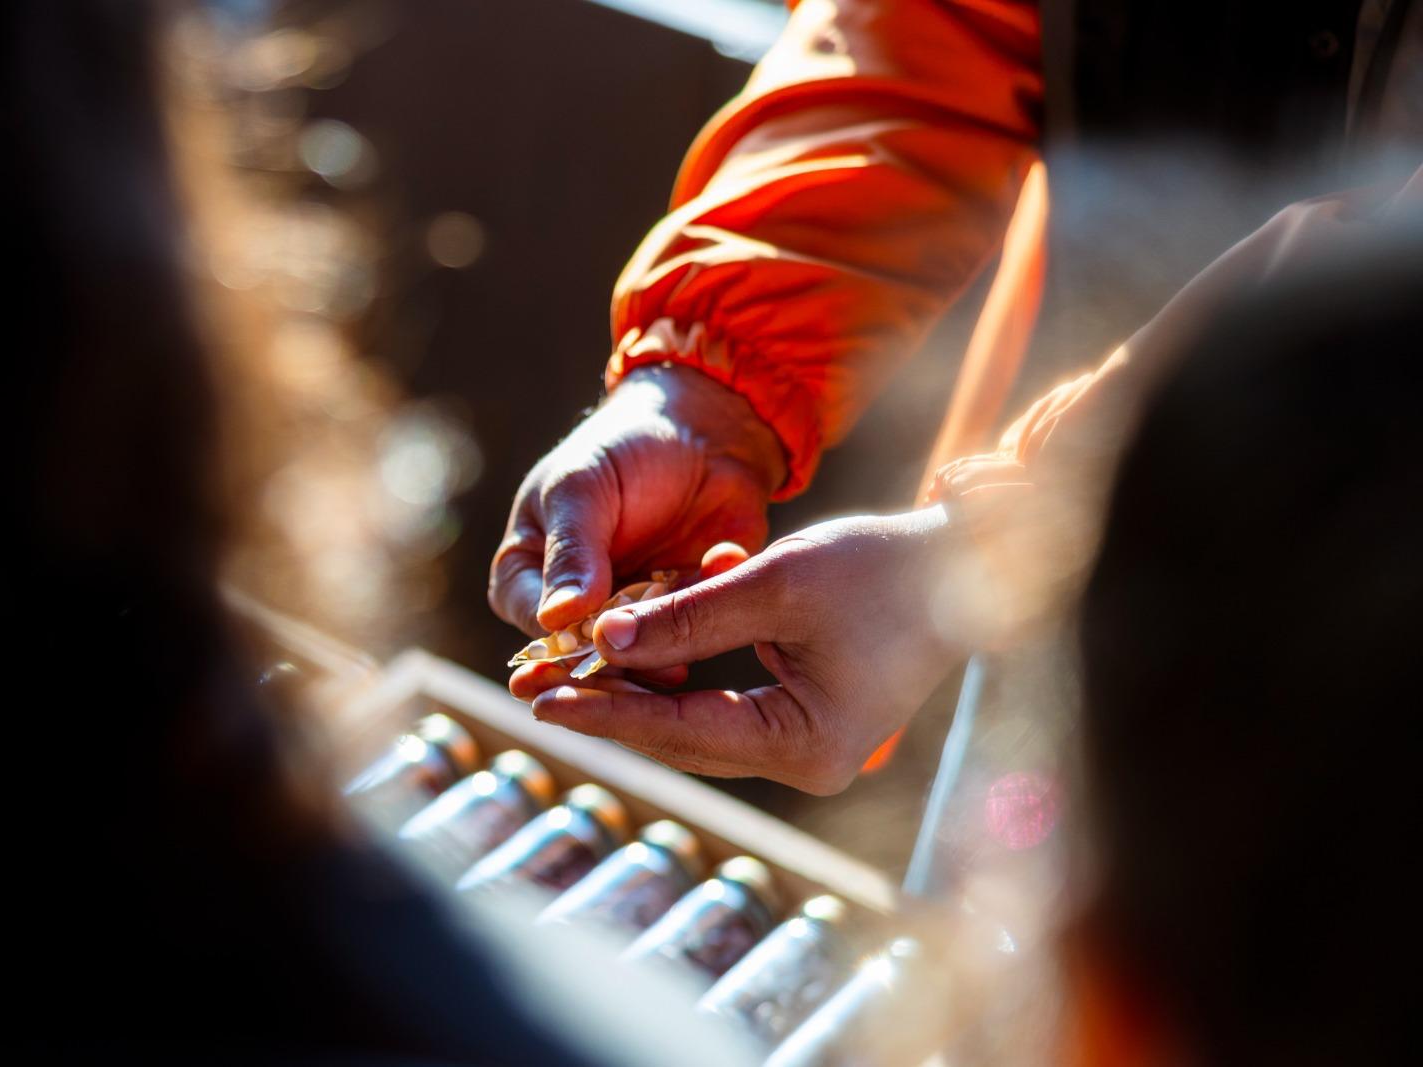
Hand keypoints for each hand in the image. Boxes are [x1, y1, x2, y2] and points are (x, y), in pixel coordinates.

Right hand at [488, 364, 784, 636]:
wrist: (706, 428)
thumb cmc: (624, 446)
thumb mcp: (582, 487)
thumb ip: (570, 550)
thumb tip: (554, 619)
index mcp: (530, 572)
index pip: (533, 627)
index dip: (557, 646)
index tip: (587, 644)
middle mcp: (578, 603)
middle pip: (587, 657)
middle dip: (618, 659)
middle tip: (644, 648)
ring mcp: (633, 613)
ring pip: (643, 657)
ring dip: (666, 644)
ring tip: (683, 627)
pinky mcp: (686, 612)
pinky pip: (696, 634)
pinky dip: (710, 611)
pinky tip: (718, 565)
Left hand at [518, 510, 965, 794]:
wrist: (959, 565)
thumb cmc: (880, 567)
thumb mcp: (776, 582)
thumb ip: (687, 617)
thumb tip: (602, 641)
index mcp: (809, 744)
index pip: (685, 730)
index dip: (608, 713)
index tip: (540, 700)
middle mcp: (808, 763)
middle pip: (684, 739)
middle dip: (610, 710)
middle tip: (532, 690)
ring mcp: (808, 748)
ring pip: (698, 728)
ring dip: (633, 700)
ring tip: (560, 679)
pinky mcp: (805, 723)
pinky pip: (722, 711)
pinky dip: (675, 686)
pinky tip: (620, 667)